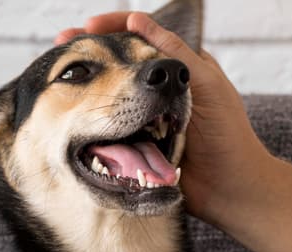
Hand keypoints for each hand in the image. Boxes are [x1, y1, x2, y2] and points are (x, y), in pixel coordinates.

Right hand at [56, 12, 273, 228]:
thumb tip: (138, 21)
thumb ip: (174, 54)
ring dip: (86, 86)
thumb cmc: (227, 135)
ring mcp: (146, 120)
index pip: (141, 38)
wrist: (230, 189)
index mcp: (179, 70)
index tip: (88, 28)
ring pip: (111, 97)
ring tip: (61, 76)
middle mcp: (160, 93)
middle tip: (62, 46)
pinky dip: (92, 121)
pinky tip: (74, 113)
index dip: (113, 29)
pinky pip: (110, 131)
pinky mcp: (137, 148)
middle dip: (90, 54)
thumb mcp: (204, 84)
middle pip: (120, 65)